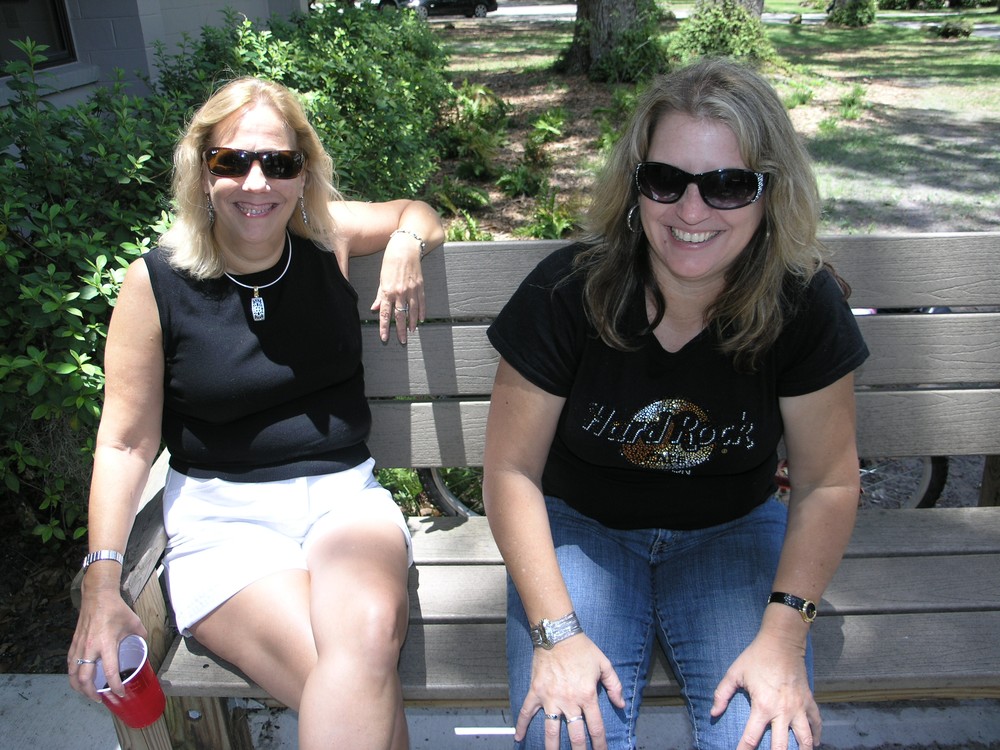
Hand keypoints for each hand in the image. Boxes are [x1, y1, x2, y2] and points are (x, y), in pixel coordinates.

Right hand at [68, 571, 146, 701]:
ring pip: (73, 674)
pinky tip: (79, 679)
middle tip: (101, 699)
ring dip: (79, 687)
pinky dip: (73, 675)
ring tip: (88, 693)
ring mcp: (79, 646)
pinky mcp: (73, 643)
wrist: (97, 596)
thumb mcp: (134, 623)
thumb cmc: (116, 609)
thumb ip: (140, 636)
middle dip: (91, 693)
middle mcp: (90, 648)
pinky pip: (70, 664)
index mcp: (106, 644)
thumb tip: (144, 645)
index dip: (115, 686)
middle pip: (84, 679)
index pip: (109, 672)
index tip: (120, 694)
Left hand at [371, 233, 425, 343]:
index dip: (385, 327)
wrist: (406, 248)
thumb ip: (379, 295)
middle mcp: (399, 292)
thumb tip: (375, 308)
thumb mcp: (382, 278)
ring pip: (412, 311)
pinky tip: (420, 320)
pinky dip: (421, 312)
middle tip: (402, 341)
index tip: (384, 337)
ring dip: (411, 323)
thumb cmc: (390, 261)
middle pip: (400, 316)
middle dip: (400, 330)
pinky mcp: (420, 286)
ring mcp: (411, 290)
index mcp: (387, 291)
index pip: (385, 314)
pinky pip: (421, 303)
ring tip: (411, 332)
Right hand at [515, 635, 624, 749]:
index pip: (595, 727)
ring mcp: (550, 698)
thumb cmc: (582, 648)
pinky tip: (518, 738)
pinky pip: (526, 712)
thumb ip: (614, 686)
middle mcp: (569, 701)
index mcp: (587, 696)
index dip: (600, 744)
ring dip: (553, 748)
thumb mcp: (604, 664)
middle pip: (575, 735)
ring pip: (551, 730)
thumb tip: (621, 705)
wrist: (558, 634)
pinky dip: (521, 725)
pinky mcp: (536, 692)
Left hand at [711, 630, 820, 749]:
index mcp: (762, 707)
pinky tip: (814, 743)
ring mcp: (799, 708)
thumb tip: (713, 713)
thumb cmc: (756, 657)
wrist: (781, 642)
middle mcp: (783, 712)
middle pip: (781, 746)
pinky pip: (817, 722)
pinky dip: (817, 734)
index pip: (751, 738)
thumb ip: (722, 694)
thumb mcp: (734, 673)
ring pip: (804, 739)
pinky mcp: (809, 701)